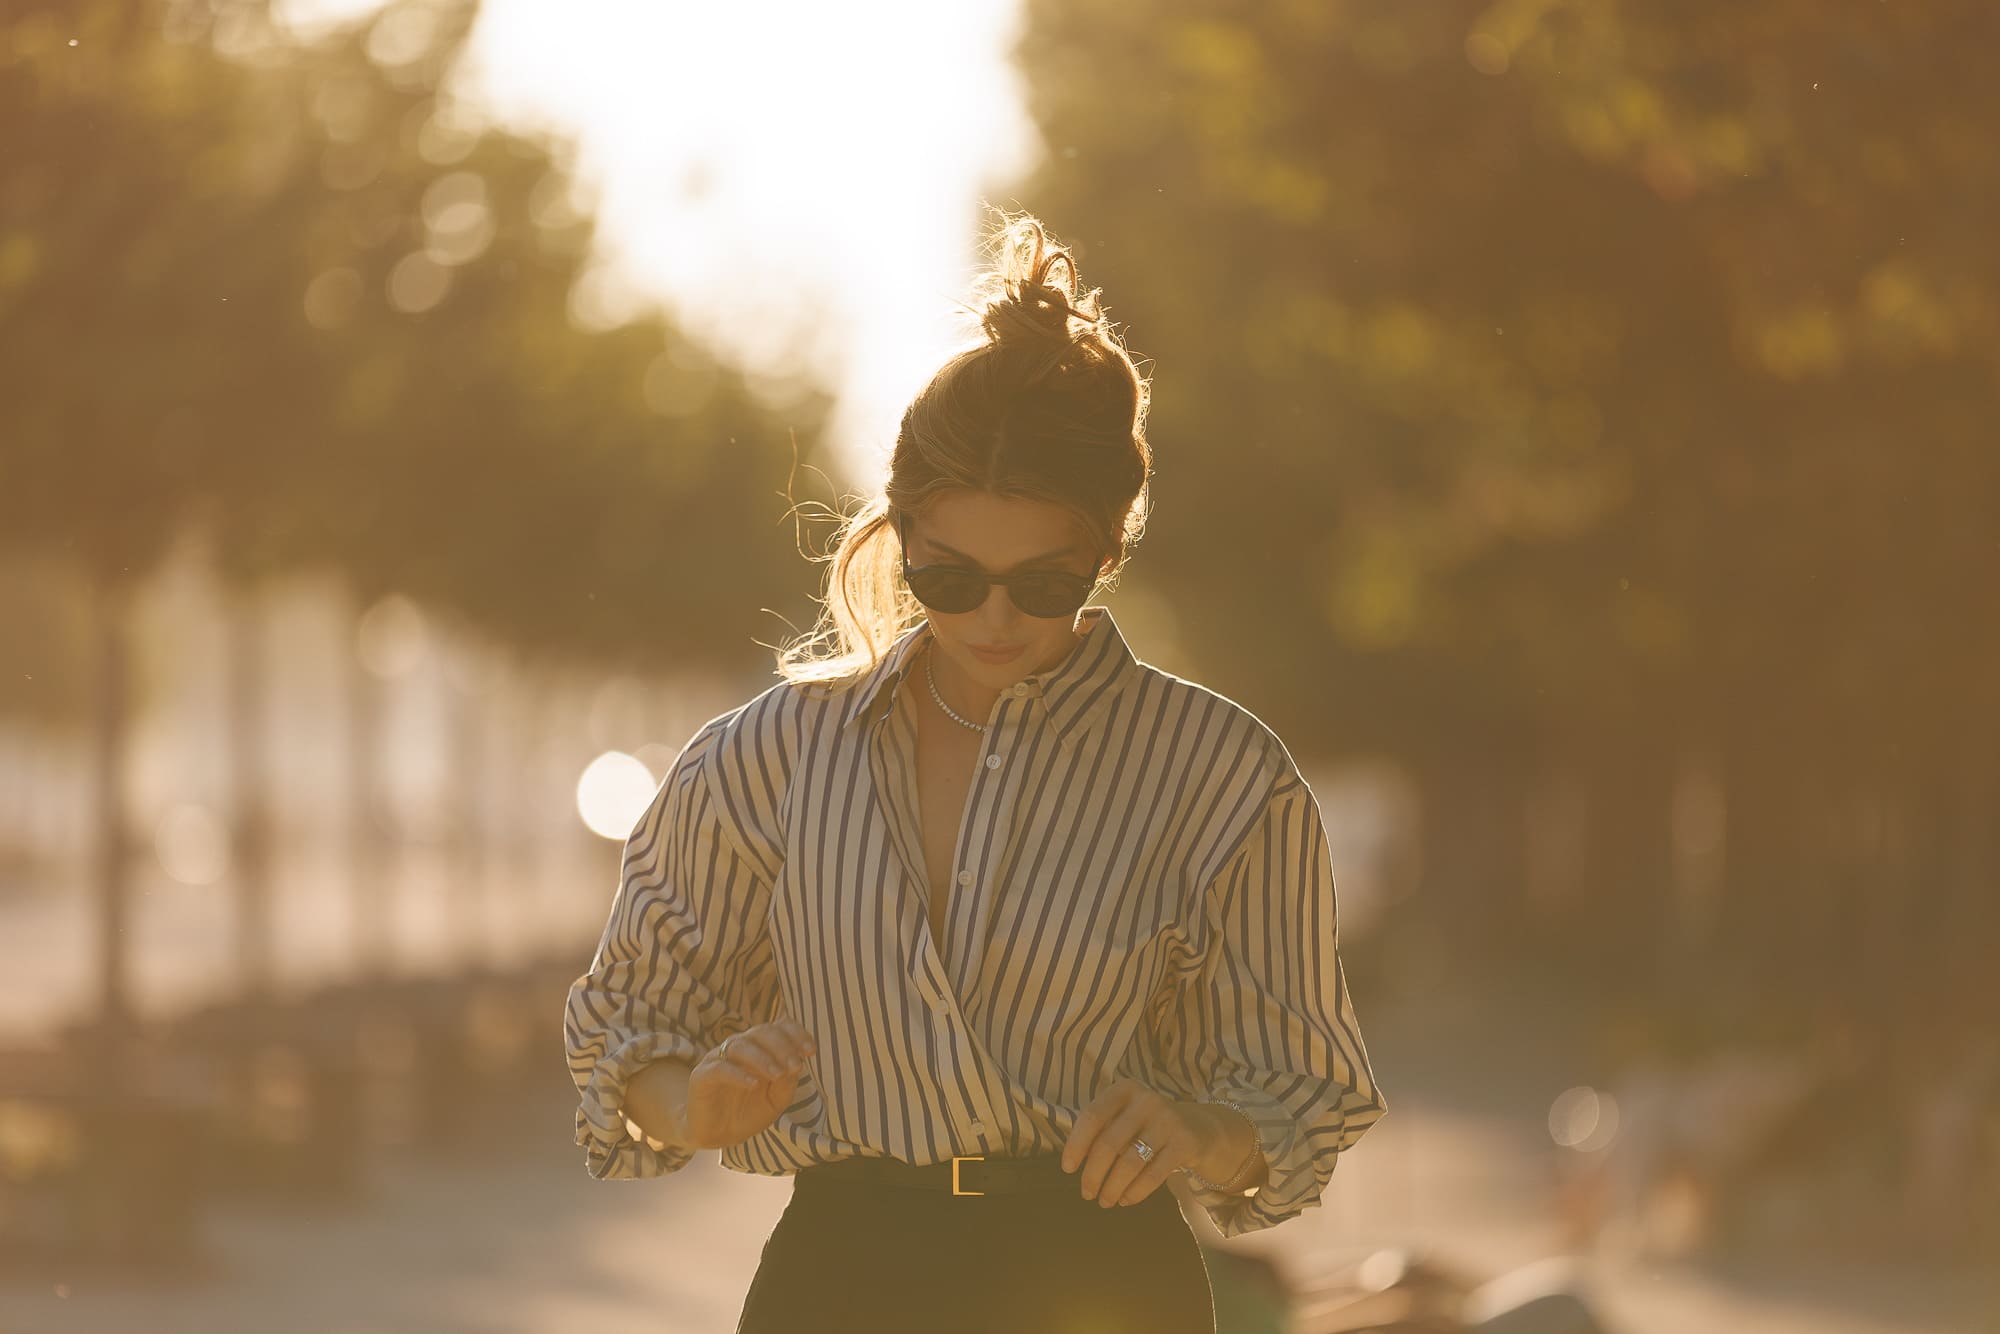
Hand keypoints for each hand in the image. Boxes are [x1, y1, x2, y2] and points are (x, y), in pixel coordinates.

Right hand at [681, 1018, 816, 1150]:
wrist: (719, 1135)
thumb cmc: (749, 1112)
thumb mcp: (776, 1100)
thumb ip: (787, 1082)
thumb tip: (797, 1064)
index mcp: (760, 1048)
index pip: (779, 1027)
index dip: (796, 1034)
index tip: (811, 1051)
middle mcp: (740, 1047)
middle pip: (762, 1031)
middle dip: (782, 1047)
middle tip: (795, 1066)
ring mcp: (719, 1058)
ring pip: (741, 1046)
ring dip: (763, 1058)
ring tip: (777, 1075)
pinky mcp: (702, 1076)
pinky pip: (720, 1068)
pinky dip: (738, 1074)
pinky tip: (753, 1084)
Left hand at [1059, 1078, 1202, 1207]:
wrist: (1199, 1128)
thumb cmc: (1148, 1125)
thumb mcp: (1126, 1117)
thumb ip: (1101, 1131)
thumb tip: (1073, 1163)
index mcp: (1125, 1089)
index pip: (1092, 1116)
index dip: (1076, 1144)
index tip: (1068, 1169)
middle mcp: (1146, 1100)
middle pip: (1109, 1143)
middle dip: (1093, 1174)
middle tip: (1087, 1194)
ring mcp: (1168, 1120)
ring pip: (1130, 1163)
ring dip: (1112, 1187)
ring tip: (1105, 1201)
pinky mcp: (1184, 1143)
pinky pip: (1153, 1174)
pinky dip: (1135, 1192)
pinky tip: (1126, 1200)